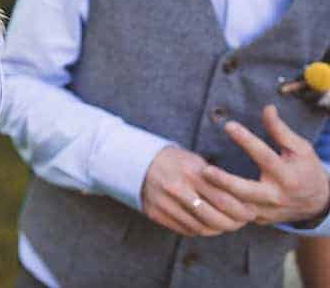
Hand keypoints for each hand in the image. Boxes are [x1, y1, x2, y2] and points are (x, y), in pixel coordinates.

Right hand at [141, 146, 256, 236]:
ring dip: (219, 229)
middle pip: (215, 218)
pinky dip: (201, 230)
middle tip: (242, 222)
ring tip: (227, 224)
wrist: (138, 162)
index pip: (224, 199)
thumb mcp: (196, 162)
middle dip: (234, 224)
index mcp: (190, 173)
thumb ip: (216, 180)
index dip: (242, 210)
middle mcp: (177, 190)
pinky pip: (186, 230)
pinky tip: (208, 225)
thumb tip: (244, 201)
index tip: (252, 212)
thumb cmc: (174, 161)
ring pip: (201, 228)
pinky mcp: (156, 214)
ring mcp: (164, 204)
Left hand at [201, 105, 329, 225]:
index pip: (265, 156)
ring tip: (196, 182)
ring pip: (237, 207)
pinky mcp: (257, 219)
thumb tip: (267, 107)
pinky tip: (199, 196)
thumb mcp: (300, 149)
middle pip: (247, 190)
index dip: (247, 141)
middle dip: (225, 182)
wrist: (316, 204)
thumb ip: (280, 130)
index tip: (228, 125)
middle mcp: (276, 195)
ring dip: (216, 196)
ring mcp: (266, 211)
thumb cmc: (306, 170)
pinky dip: (218, 207)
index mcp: (287, 176)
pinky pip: (235, 215)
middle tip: (204, 170)